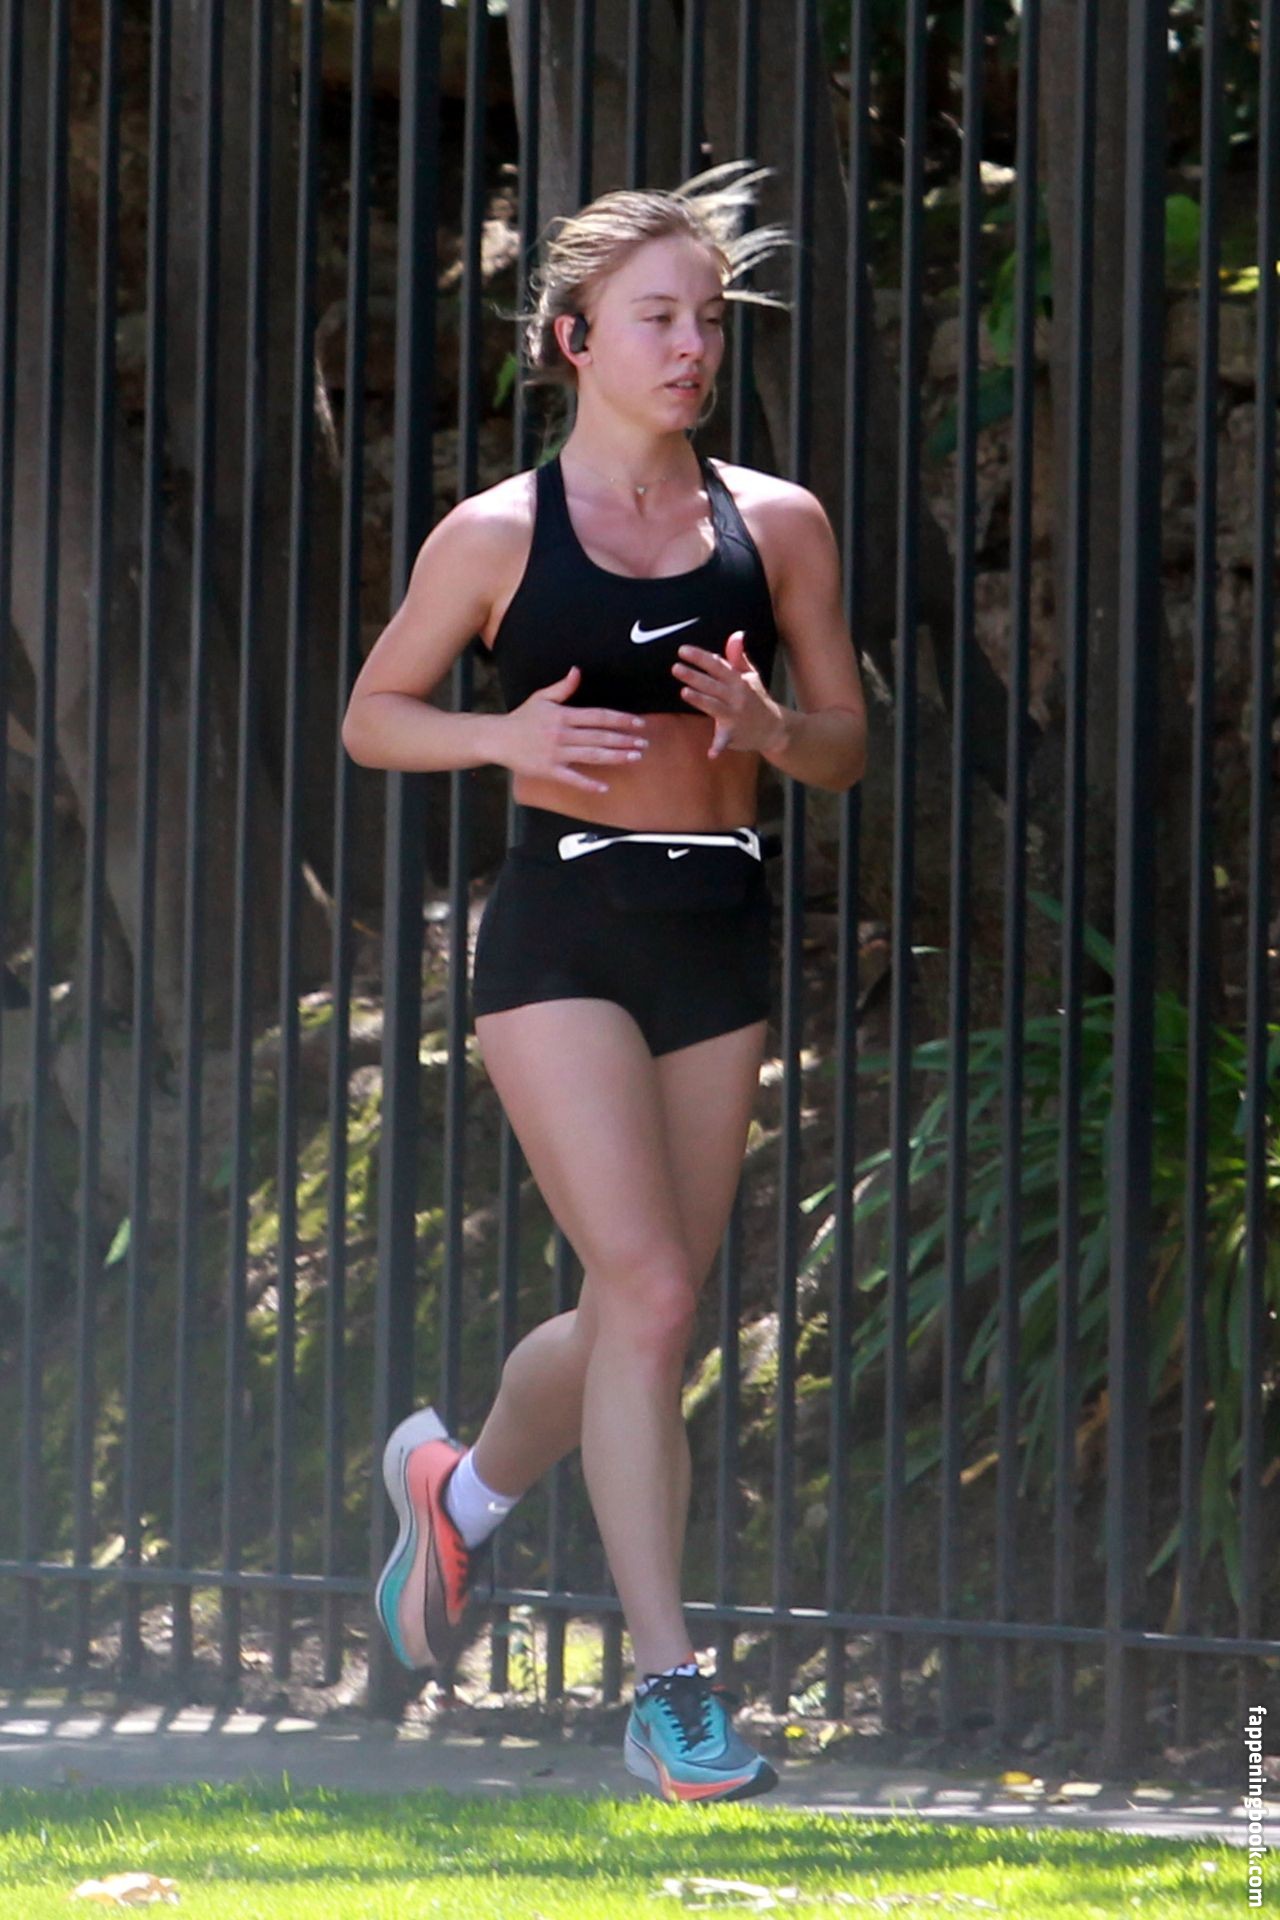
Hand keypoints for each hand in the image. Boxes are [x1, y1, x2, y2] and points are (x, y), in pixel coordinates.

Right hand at [501, 665, 648, 794]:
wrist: (498, 738)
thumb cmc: (522, 718)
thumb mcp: (541, 698)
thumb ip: (563, 687)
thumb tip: (577, 671)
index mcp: (563, 715)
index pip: (598, 716)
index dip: (620, 719)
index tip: (638, 723)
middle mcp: (562, 734)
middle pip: (599, 736)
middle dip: (624, 740)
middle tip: (644, 744)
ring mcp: (556, 753)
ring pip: (591, 755)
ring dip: (615, 757)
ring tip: (635, 758)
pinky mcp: (549, 770)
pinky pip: (572, 778)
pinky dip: (588, 784)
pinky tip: (605, 787)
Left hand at [671, 632, 786, 759]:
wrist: (774, 728)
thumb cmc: (758, 699)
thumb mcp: (751, 676)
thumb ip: (738, 657)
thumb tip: (736, 635)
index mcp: (738, 681)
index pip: (717, 665)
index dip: (700, 657)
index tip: (683, 650)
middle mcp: (736, 696)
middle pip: (712, 684)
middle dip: (694, 676)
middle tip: (676, 668)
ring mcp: (735, 715)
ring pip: (714, 706)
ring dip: (701, 700)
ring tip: (685, 692)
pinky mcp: (734, 734)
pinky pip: (724, 740)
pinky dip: (718, 747)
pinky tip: (710, 753)